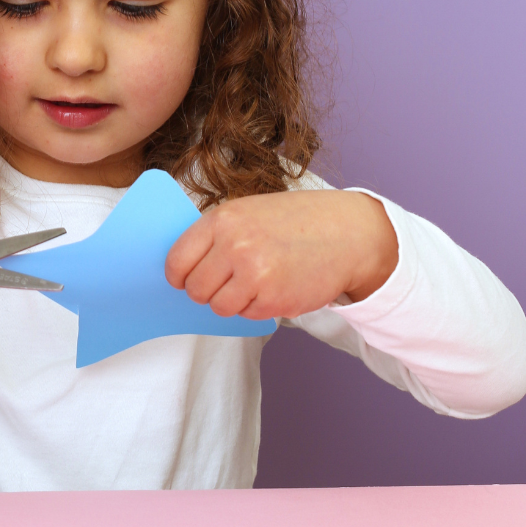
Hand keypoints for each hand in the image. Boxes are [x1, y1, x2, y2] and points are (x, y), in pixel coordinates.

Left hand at [164, 189, 397, 319]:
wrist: (349, 234)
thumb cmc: (296, 221)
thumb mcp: (249, 211)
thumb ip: (216, 235)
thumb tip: (182, 268)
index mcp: (223, 220)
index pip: (177, 260)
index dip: (179, 275)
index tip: (185, 279)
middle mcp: (235, 246)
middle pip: (195, 289)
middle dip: (206, 291)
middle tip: (226, 283)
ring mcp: (254, 274)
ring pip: (218, 306)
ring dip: (232, 301)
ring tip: (255, 282)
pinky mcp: (273, 300)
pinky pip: (246, 315)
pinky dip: (257, 307)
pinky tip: (275, 286)